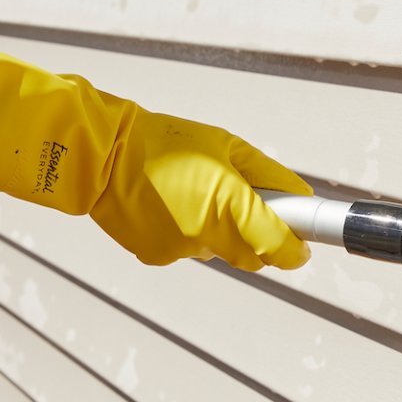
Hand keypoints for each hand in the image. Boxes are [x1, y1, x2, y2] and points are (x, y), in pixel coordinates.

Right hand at [89, 102, 312, 270]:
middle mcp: (208, 234)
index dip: (296, 250)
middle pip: (254, 258)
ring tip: (199, 196)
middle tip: (252, 210)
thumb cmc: (163, 143)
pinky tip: (173, 206)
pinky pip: (189, 250)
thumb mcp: (228, 146)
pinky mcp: (158, 256)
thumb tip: (300, 197)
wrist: (100, 154)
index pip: (279, 249)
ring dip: (223, 234)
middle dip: (261, 240)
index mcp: (230, 205)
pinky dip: (191, 234)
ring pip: (221, 253)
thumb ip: (270, 176)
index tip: (302, 245)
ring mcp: (181, 249)